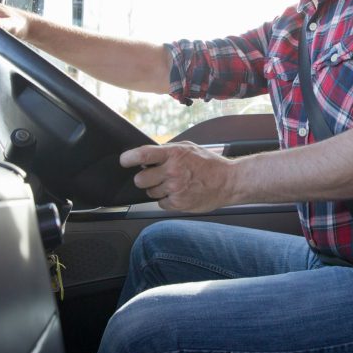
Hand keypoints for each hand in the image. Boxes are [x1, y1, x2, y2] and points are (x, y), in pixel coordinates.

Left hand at [120, 142, 236, 212]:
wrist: (228, 181)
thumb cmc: (209, 164)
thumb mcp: (188, 148)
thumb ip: (168, 151)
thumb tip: (148, 156)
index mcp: (174, 154)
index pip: (143, 155)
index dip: (129, 158)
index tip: (124, 161)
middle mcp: (173, 171)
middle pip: (141, 179)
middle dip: (144, 179)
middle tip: (154, 177)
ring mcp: (175, 189)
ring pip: (150, 193)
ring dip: (157, 190)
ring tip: (173, 185)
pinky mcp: (179, 203)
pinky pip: (161, 203)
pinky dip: (166, 200)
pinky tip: (179, 193)